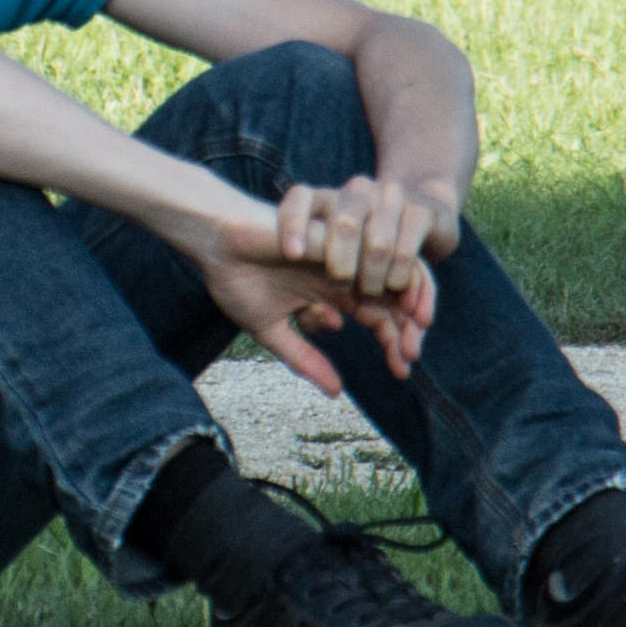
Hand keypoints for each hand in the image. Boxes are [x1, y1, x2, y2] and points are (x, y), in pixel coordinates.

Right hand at [193, 209, 433, 395]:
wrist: (214, 240)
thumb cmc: (237, 278)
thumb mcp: (271, 330)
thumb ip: (303, 358)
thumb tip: (335, 393)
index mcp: (335, 291)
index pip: (381, 317)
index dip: (397, 343)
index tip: (402, 372)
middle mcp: (346, 270)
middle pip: (398, 298)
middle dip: (411, 328)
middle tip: (411, 356)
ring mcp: (343, 250)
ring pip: (398, 270)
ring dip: (410, 300)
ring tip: (410, 330)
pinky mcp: (336, 233)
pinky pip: (377, 246)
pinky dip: (391, 269)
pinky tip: (389, 299)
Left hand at [277, 176, 461, 301]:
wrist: (422, 218)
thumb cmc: (365, 251)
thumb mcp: (333, 258)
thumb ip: (313, 284)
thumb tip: (329, 322)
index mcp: (323, 200)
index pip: (299, 200)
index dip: (293, 224)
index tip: (292, 254)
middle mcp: (355, 192)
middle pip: (344, 225)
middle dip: (342, 267)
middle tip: (342, 288)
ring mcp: (388, 197)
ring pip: (378, 245)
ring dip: (374, 281)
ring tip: (372, 295)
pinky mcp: (419, 210)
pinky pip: (408, 252)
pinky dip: (403, 282)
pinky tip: (403, 300)